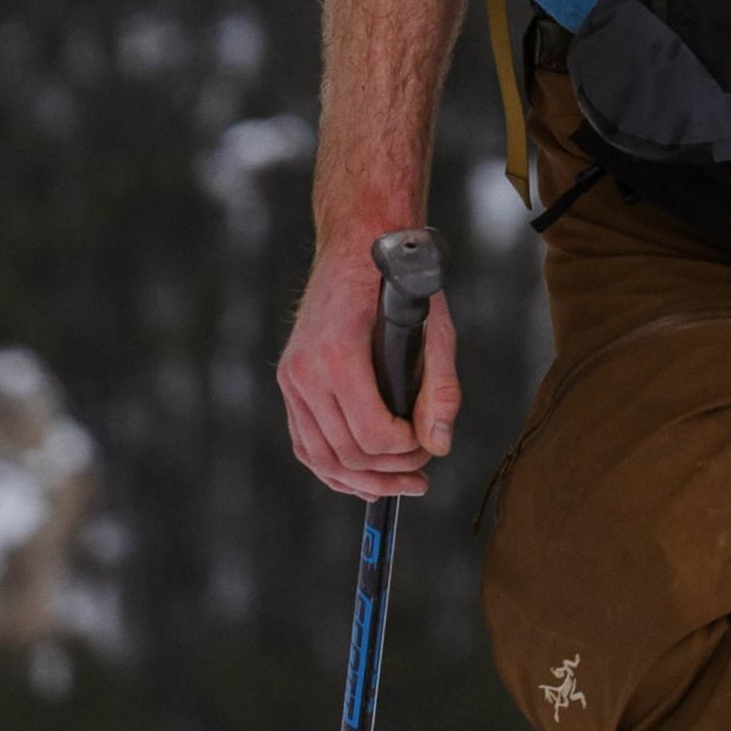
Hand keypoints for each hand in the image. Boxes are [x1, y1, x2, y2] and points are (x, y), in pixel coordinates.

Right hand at [277, 230, 459, 497]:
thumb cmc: (399, 284)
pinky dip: (332, 467)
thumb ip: (440, 389)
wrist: (358, 243)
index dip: (406, 453)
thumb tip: (440, 445)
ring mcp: (292, 378)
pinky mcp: (289, 380)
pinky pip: (305, 442)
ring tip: (399, 486)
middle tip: (423, 475)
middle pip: (347, 453)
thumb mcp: (435, 330)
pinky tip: (362, 478)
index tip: (430, 448)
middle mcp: (306, 372)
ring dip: (361, 481)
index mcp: (338, 357)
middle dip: (390, 473)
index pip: (372, 435)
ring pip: (321, 457)